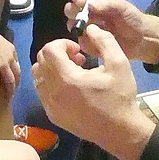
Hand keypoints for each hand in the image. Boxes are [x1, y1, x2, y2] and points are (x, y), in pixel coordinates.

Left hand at [33, 24, 154, 159]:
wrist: (120, 131)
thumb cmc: (120, 97)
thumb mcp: (120, 63)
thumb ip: (104, 41)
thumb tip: (90, 28)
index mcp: (68, 79)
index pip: (49, 50)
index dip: (62, 44)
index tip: (78, 51)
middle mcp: (54, 92)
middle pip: (40, 61)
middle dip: (57, 55)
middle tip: (77, 60)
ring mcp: (51, 106)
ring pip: (37, 77)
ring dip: (52, 68)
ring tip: (73, 73)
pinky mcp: (52, 116)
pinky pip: (42, 92)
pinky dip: (51, 83)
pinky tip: (71, 88)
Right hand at [63, 0, 158, 62]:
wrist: (142, 40)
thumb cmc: (132, 19)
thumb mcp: (122, 8)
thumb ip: (107, 4)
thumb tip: (89, 4)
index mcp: (94, 1)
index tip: (83, 4)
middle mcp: (87, 14)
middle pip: (69, 10)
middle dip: (75, 15)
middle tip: (88, 21)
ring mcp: (87, 29)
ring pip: (73, 28)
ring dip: (82, 30)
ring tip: (98, 33)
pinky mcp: (89, 44)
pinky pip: (82, 43)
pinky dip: (89, 43)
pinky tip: (101, 44)